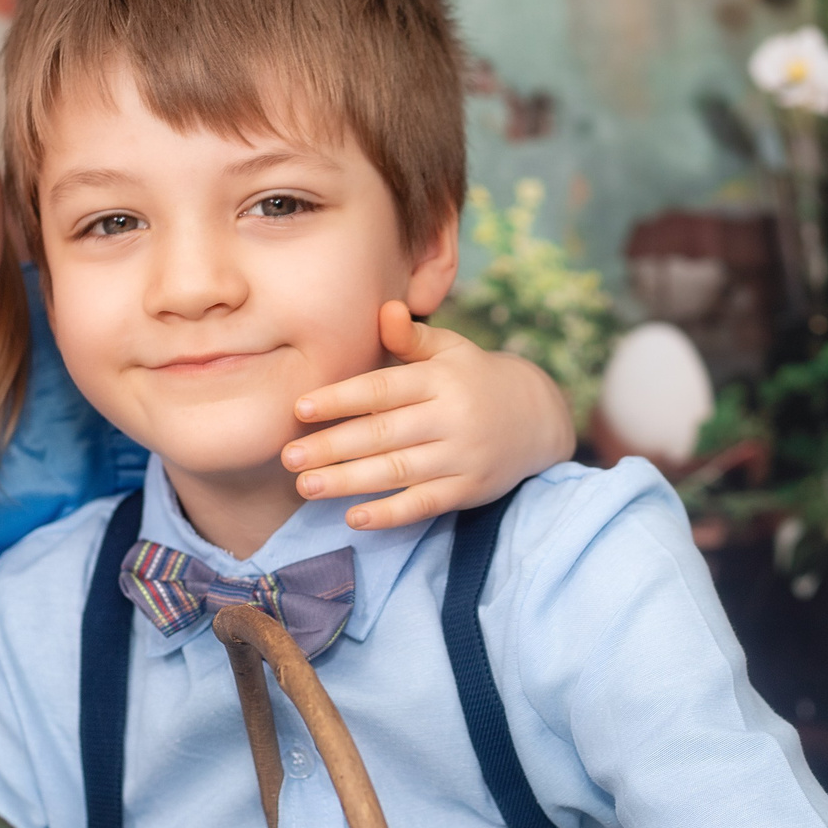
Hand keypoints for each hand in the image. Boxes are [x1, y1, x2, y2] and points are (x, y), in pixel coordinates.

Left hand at [283, 303, 575, 532]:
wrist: (538, 417)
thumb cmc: (476, 379)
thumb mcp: (452, 350)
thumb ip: (412, 338)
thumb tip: (384, 310)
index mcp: (441, 378)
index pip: (383, 388)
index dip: (340, 398)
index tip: (299, 408)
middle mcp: (452, 417)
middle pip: (383, 433)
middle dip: (332, 446)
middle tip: (288, 456)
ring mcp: (462, 455)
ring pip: (398, 470)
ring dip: (349, 481)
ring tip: (306, 487)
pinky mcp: (469, 489)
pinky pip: (425, 503)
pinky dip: (390, 513)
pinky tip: (354, 518)